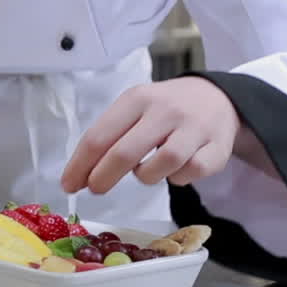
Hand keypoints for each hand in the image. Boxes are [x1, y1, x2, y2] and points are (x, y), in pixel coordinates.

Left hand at [61, 77, 239, 193]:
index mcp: (137, 99)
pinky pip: (192, 172)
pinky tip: (174, 170)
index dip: (80, 165)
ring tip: (144, 170)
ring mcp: (194, 128)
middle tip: (94, 189)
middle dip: (103, 177)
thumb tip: (80, 175)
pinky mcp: (218, 147)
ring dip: (146, 175)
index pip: (99, 136)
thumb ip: (109, 136)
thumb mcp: (134, 108)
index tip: (69, 185)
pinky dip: (178, 178)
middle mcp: (165, 111)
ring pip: (163, 163)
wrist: (217, 98)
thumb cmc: (163, 109)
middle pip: (125, 152)